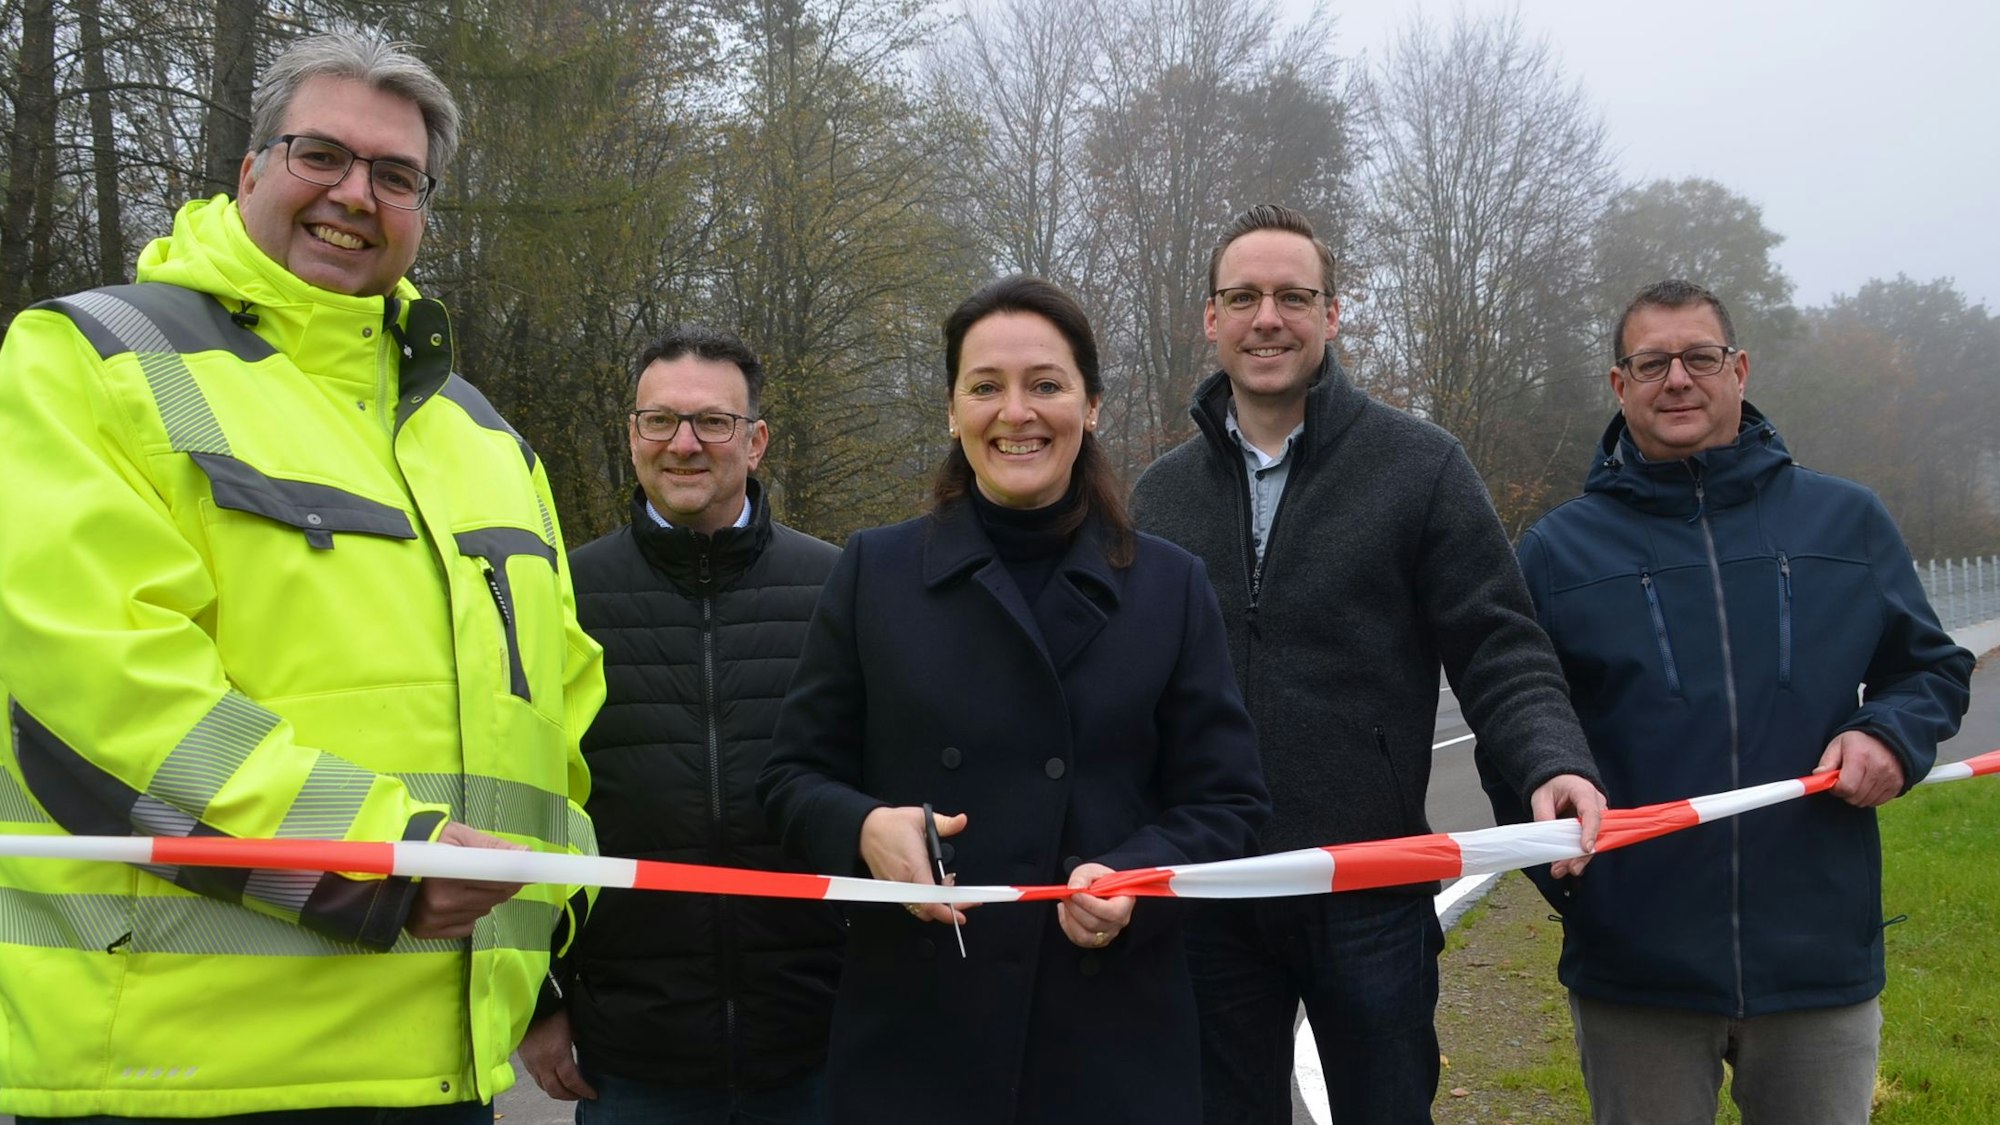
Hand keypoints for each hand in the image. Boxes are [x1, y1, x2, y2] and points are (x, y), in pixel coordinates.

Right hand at [404, 821, 527, 938]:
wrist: (393, 864)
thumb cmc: (430, 844)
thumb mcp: (460, 837)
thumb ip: (494, 847)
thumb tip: (526, 854)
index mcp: (447, 872)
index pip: (498, 879)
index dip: (515, 875)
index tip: (526, 871)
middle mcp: (441, 900)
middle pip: (495, 897)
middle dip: (499, 883)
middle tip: (486, 871)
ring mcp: (433, 919)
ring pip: (484, 911)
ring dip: (483, 898)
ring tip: (463, 883)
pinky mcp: (427, 931)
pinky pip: (468, 926)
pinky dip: (468, 914)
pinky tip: (453, 899)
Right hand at [519, 1009, 595, 1100]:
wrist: (532, 1004)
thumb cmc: (554, 1010)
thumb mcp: (572, 1025)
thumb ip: (578, 1038)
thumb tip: (583, 1044)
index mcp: (558, 1054)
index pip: (572, 1081)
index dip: (583, 1090)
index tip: (593, 1094)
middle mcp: (543, 1063)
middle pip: (556, 1090)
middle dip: (570, 1096)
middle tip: (581, 1095)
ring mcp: (532, 1063)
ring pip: (544, 1087)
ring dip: (557, 1092)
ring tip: (568, 1091)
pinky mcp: (525, 1060)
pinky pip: (536, 1079)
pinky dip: (546, 1084)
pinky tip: (554, 1080)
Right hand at [859, 805, 971, 925]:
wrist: (865, 829)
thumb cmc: (891, 825)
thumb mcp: (921, 818)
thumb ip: (945, 823)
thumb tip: (962, 821)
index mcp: (914, 866)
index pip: (932, 900)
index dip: (949, 910)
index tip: (963, 913)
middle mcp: (904, 882)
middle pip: (928, 911)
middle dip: (948, 908)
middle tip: (961, 896)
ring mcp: (896, 888)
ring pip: (919, 909)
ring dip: (936, 903)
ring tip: (946, 885)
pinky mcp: (891, 889)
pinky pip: (911, 903)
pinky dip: (924, 900)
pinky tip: (931, 885)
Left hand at [1057, 862, 1133, 948]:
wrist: (1096, 888)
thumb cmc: (1097, 880)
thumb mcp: (1090, 871)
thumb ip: (1082, 877)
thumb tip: (1074, 888)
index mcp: (1126, 902)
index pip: (1111, 912)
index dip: (1090, 905)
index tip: (1074, 893)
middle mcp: (1119, 922)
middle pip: (1095, 924)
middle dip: (1075, 909)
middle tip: (1065, 895)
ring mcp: (1107, 934)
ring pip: (1084, 936)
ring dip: (1069, 918)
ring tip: (1066, 902)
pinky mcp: (1094, 941)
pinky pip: (1077, 939)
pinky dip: (1066, 924)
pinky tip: (1065, 910)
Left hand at [1531, 773, 1606, 878]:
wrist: (1558, 781)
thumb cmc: (1551, 786)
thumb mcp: (1541, 797)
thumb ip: (1544, 816)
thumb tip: (1548, 840)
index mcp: (1584, 791)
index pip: (1592, 813)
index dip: (1590, 831)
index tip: (1586, 848)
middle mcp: (1596, 804)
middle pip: (1597, 832)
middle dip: (1584, 853)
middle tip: (1571, 869)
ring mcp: (1598, 816)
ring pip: (1594, 841)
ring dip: (1578, 858)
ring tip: (1560, 871)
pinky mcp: (1593, 827)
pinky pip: (1588, 842)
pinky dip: (1576, 855)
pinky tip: (1564, 866)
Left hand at [1814, 730, 1905, 807]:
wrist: (1887, 739)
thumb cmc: (1858, 743)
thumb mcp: (1838, 745)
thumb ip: (1826, 761)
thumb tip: (1818, 775)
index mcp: (1860, 757)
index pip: (1846, 787)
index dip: (1836, 788)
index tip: (1834, 782)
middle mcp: (1878, 768)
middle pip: (1855, 797)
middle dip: (1845, 792)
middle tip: (1845, 779)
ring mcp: (1890, 778)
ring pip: (1865, 802)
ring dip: (1857, 795)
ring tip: (1857, 779)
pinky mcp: (1897, 785)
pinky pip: (1877, 802)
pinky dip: (1869, 797)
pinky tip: (1867, 784)